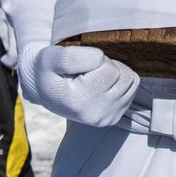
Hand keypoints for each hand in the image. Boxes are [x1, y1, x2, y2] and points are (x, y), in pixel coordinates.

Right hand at [17, 43, 138, 127]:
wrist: (43, 88)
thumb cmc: (48, 70)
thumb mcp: (51, 57)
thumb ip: (72, 57)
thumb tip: (100, 59)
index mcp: (80, 102)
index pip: (110, 69)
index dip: (97, 59)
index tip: (80, 66)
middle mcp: (96, 116)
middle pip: (123, 76)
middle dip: (108, 66)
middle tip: (87, 71)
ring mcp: (107, 119)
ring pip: (130, 81)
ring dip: (116, 73)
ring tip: (94, 77)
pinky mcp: (114, 117)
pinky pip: (132, 89)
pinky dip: (120, 82)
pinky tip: (100, 85)